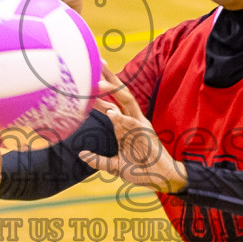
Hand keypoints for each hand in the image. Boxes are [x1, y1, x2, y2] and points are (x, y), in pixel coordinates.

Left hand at [79, 67, 187, 192]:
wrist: (161, 179)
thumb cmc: (141, 171)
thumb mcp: (115, 166)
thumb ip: (98, 160)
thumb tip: (81, 154)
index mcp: (125, 125)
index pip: (111, 104)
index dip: (100, 93)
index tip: (87, 80)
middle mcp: (133, 120)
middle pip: (121, 94)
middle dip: (110, 78)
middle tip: (98, 62)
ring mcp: (140, 125)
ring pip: (127, 102)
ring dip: (113, 91)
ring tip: (98, 83)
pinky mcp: (147, 134)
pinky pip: (132, 123)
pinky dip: (122, 119)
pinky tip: (111, 114)